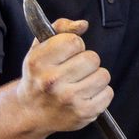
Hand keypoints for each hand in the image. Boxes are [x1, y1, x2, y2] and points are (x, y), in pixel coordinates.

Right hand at [20, 17, 112, 132]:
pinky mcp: (83, 113)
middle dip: (87, 61)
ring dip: (95, 77)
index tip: (67, 54)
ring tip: (81, 82)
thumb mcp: (39, 48)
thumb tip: (83, 25)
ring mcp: (68, 99)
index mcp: (38, 62)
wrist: (30, 112)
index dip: (74, 45)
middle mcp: (52, 82)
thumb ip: (60, 28)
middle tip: (75, 70)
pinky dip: (101, 93)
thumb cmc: (38, 76)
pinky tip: (86, 95)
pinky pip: (108, 93)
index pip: (74, 42)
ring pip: (103, 75)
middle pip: (92, 58)